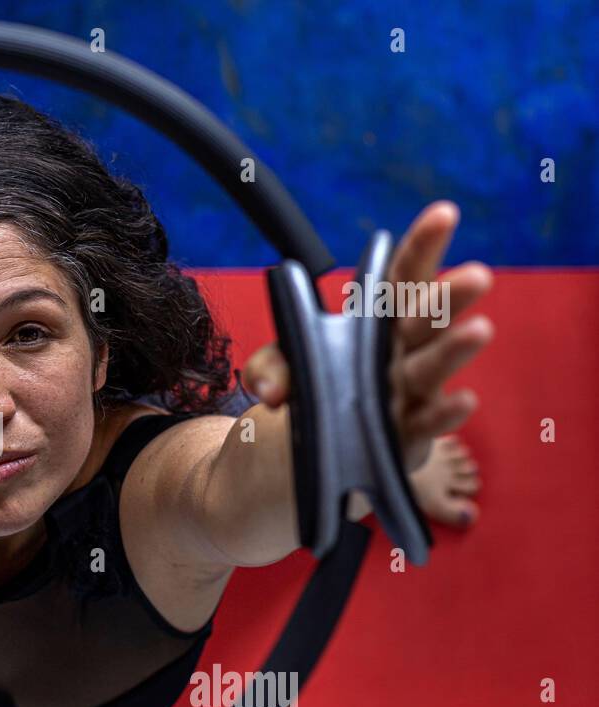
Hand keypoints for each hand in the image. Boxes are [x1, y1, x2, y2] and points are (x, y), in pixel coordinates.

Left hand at [241, 201, 493, 471]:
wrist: (321, 449)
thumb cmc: (319, 390)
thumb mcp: (284, 368)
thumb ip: (271, 366)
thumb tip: (270, 390)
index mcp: (376, 322)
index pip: (401, 277)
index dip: (422, 246)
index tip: (443, 214)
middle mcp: (400, 352)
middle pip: (425, 319)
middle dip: (448, 297)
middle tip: (476, 274)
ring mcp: (409, 393)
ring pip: (432, 367)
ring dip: (455, 350)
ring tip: (479, 330)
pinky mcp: (408, 435)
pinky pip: (427, 423)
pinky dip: (444, 414)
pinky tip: (462, 400)